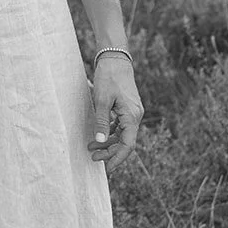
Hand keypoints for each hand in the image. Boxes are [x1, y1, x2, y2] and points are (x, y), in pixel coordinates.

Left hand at [87, 55, 142, 170]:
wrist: (115, 58)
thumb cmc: (108, 77)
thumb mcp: (101, 100)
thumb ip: (101, 122)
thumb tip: (99, 141)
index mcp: (132, 116)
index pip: (128, 145)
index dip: (118, 158)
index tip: (107, 169)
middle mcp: (135, 116)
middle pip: (125, 142)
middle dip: (110, 152)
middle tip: (93, 158)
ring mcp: (132, 112)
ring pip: (122, 134)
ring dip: (108, 142)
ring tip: (91, 148)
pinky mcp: (127, 108)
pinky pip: (120, 126)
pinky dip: (110, 132)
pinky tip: (98, 135)